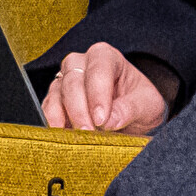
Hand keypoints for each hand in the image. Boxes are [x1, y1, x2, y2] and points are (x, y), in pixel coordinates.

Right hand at [40, 43, 172, 132]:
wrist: (131, 117)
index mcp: (106, 57)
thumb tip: (110, 121)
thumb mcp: (149, 105)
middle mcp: (81, 63)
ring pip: (57, 94)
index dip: (98, 94)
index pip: (98, 70)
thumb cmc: (139, 104)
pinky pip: (47, 109)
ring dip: (64, 117)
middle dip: (79, 109)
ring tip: (76, 139)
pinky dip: (53, 123)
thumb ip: (131, 109)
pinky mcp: (54, 99)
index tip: (102, 120)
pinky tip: (62, 137)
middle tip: (88, 132)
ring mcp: (64, 80)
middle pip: (73, 80)